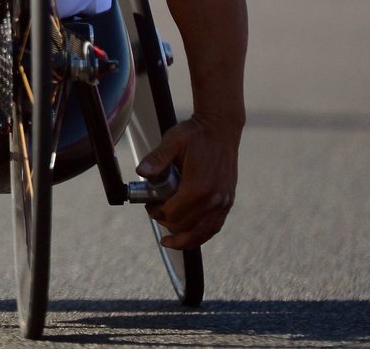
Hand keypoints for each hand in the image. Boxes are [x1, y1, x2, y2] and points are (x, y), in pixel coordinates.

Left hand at [136, 116, 240, 249]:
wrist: (222, 128)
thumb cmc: (196, 134)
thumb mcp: (173, 141)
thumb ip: (157, 158)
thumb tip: (142, 172)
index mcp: (198, 186)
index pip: (173, 213)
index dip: (157, 213)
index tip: (150, 207)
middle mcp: (213, 198)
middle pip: (185, 226)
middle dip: (167, 224)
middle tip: (156, 214)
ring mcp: (223, 201)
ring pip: (202, 233)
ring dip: (184, 240)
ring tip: (170, 242)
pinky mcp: (228, 201)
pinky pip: (215, 227)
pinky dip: (202, 235)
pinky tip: (191, 236)